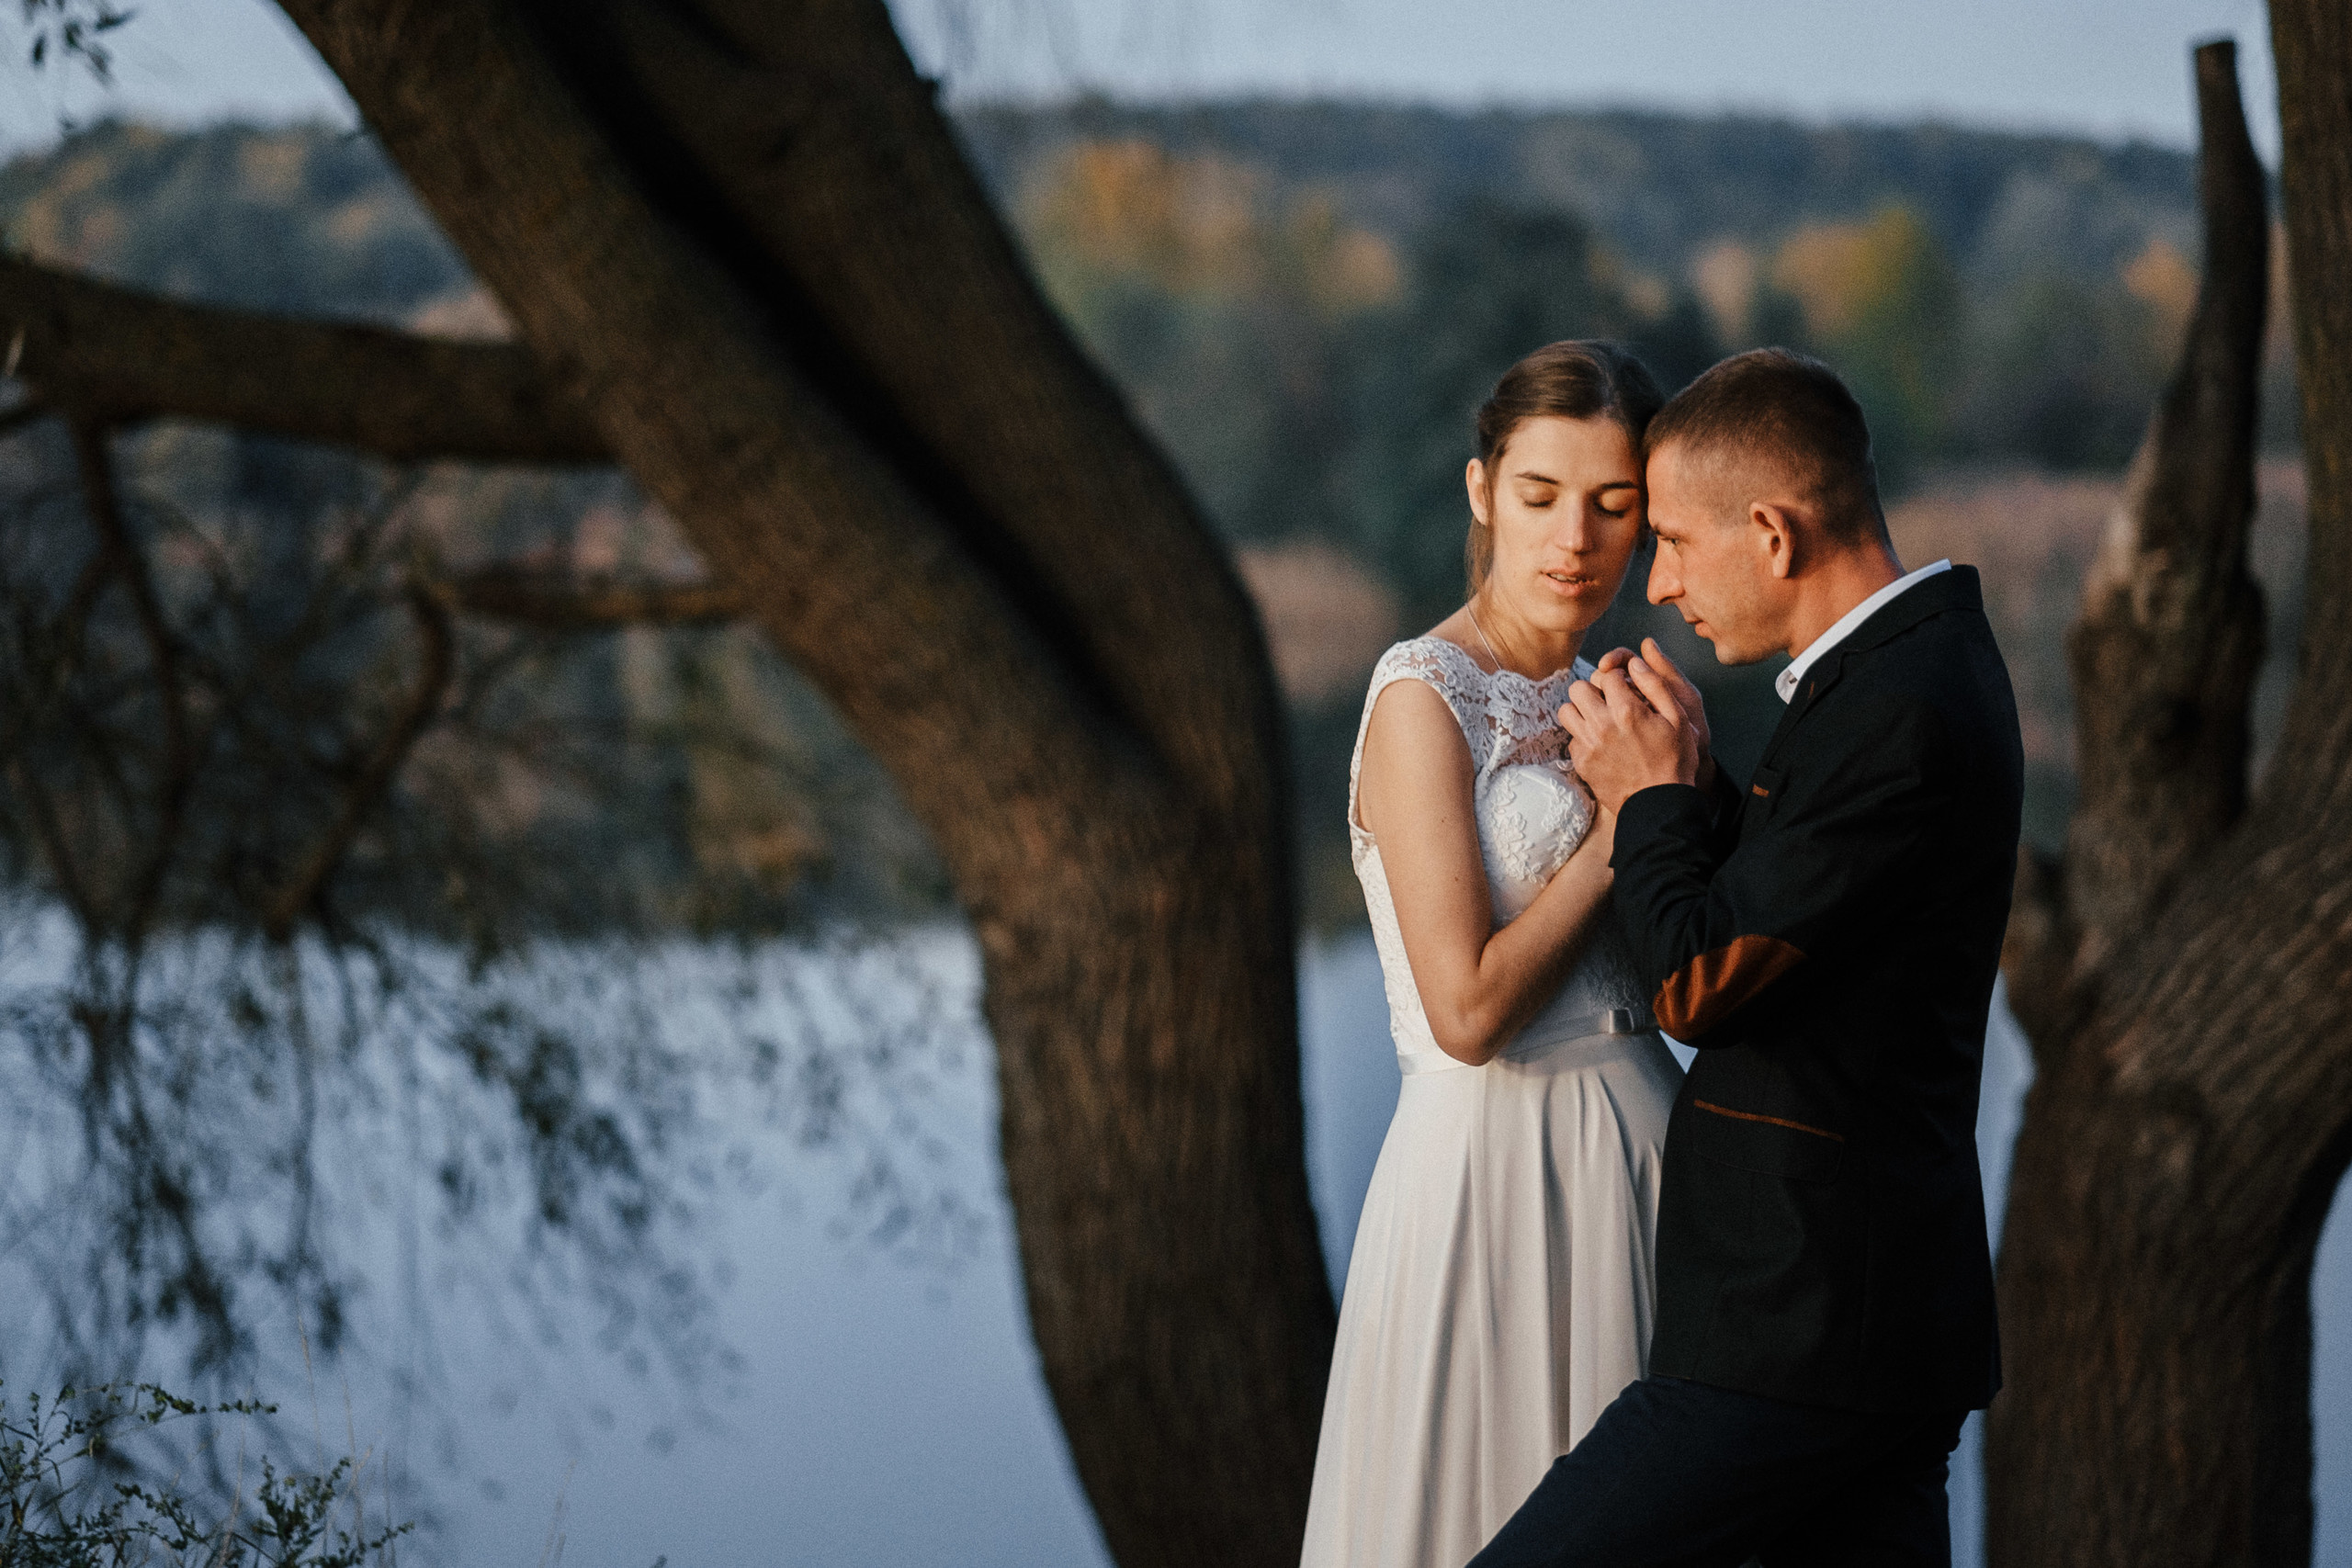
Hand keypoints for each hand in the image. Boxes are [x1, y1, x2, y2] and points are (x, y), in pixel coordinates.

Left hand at [1558, 661, 1698, 812]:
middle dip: (1593, 690)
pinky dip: (1582, 736)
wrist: (1659, 803)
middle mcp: (1602, 725)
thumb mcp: (1679, 719)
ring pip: (1566, 711)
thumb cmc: (1674, 761)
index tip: (1625, 687)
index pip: (1607, 675)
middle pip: (1578, 688)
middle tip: (1608, 701)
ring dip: (1581, 710)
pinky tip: (1601, 743)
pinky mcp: (1581, 762)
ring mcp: (1588, 745)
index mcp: (1627, 711)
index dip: (1618, 678)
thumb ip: (1656, 686)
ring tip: (1599, 718)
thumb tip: (1635, 663)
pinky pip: (1571, 738)